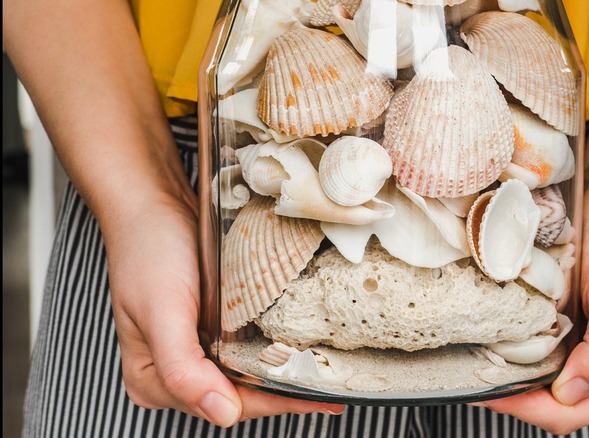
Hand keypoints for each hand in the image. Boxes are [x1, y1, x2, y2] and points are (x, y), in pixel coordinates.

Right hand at [104, 191, 343, 427]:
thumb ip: (183, 368)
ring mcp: (197, 348)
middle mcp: (176, 372)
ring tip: (327, 372)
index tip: (315, 397)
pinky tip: (303, 347)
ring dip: (284, 371)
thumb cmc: (149, 250)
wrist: (152, 203)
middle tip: (333, 388)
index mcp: (154, 381)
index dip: (272, 402)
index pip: (225, 405)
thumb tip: (222, 414)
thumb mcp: (161, 310)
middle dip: (285, 390)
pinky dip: (275, 348)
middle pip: (241, 394)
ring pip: (248, 373)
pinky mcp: (213, 325)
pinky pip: (249, 346)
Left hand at [474, 176, 588, 434]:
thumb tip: (572, 392)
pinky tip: (494, 346)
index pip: (574, 412)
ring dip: (513, 382)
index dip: (528, 408)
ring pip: (546, 387)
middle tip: (471, 380)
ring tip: (476, 366)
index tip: (485, 391)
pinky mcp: (573, 330)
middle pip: (558, 408)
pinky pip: (542, 358)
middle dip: (516, 399)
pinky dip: (517, 358)